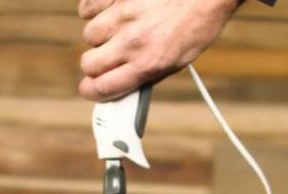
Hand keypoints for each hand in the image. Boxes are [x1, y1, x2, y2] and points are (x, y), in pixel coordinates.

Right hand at [77, 0, 239, 100]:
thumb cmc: (199, 22)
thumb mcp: (180, 59)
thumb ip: (148, 73)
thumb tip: (125, 85)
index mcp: (148, 63)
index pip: (102, 88)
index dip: (93, 91)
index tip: (92, 89)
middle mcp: (132, 41)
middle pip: (89, 64)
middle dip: (96, 65)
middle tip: (108, 59)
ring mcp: (122, 15)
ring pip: (90, 35)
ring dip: (101, 35)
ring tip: (120, 28)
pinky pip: (89, 7)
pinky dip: (97, 10)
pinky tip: (112, 10)